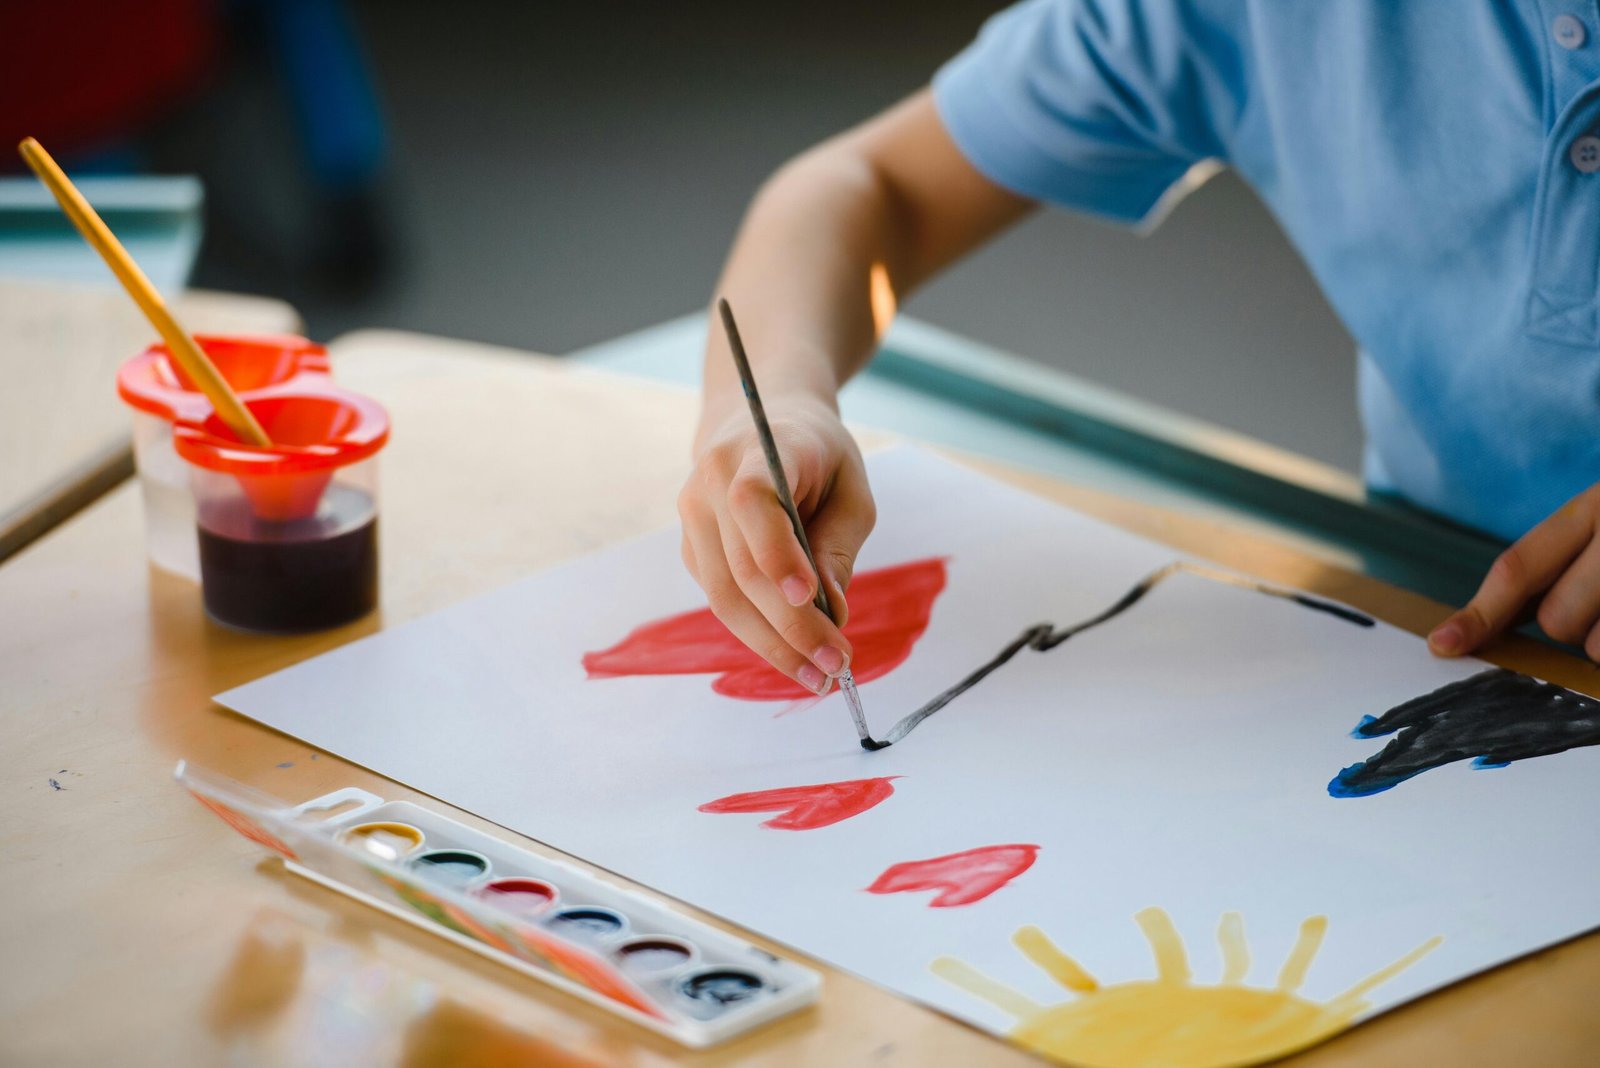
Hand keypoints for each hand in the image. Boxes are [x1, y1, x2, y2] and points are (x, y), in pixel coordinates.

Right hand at [678, 395, 875, 693]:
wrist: (759, 422)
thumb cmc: (818, 456)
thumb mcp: (851, 489)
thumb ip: (839, 547)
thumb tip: (833, 613)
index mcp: (758, 450)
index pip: (753, 501)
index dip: (776, 551)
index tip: (811, 598)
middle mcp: (711, 480)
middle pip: (743, 566)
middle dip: (792, 626)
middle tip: (837, 665)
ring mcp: (692, 515)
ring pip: (724, 595)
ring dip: (772, 644)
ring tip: (817, 676)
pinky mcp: (691, 548)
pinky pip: (721, 600)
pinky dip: (757, 633)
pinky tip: (793, 654)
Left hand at [1430, 483, 1599, 658]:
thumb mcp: (1593, 524)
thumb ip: (1544, 564)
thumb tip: (1481, 624)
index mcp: (1588, 509)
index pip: (1516, 569)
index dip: (1478, 615)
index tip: (1442, 644)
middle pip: (1555, 619)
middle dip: (1566, 624)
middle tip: (1596, 599)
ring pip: (1594, 645)